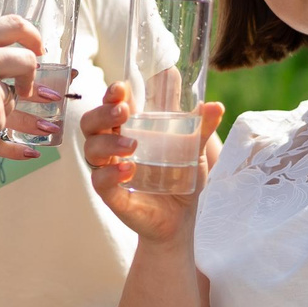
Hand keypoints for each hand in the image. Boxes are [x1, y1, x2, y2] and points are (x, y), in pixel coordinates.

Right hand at [82, 83, 224, 242]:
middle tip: (123, 111)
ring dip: (108, 143)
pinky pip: (100, 181)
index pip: (110, 105)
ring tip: (132, 146)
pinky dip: (111, 174)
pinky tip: (129, 171)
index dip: (111, 94)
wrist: (181, 218)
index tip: (121, 87)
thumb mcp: (193, 150)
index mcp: (129, 129)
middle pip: (91, 123)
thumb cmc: (180, 177)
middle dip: (103, 113)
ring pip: (92, 149)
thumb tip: (216, 106)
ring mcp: (111, 170)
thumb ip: (201, 128)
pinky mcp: (113, 195)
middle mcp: (113, 147)